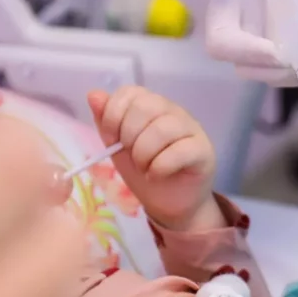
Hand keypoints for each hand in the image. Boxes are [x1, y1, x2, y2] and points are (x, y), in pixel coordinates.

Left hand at [88, 86, 221, 231]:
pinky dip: (160, 167)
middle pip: (145, 107)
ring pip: (163, 128)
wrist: (170, 204)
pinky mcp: (204, 150)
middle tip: (131, 157)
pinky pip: (181, 150)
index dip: (113, 116)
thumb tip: (93, 95)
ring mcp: (191, 129)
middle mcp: (173, 111)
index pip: (130, 93)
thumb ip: (106, 121)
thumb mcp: (118, 148)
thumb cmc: (145, 171)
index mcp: (151, 105)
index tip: (111, 140)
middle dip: (128, 136)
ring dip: (144, 154)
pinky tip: (156, 176)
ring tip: (144, 169)